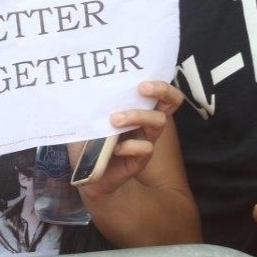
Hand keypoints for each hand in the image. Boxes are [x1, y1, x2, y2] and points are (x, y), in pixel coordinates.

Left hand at [77, 80, 182, 197]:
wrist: (85, 174)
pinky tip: (115, 149)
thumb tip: (84, 84)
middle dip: (162, 90)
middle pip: (171, 102)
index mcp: (136, 108)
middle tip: (141, 89)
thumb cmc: (87, 141)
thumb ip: (91, 104)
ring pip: (158, 122)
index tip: (142, 81)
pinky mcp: (141, 159)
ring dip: (137, 116)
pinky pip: (146, 148)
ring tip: (114, 120)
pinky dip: (131, 146)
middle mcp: (146, 122)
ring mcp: (145, 140)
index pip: (159, 91)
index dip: (160, 83)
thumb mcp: (87, 119)